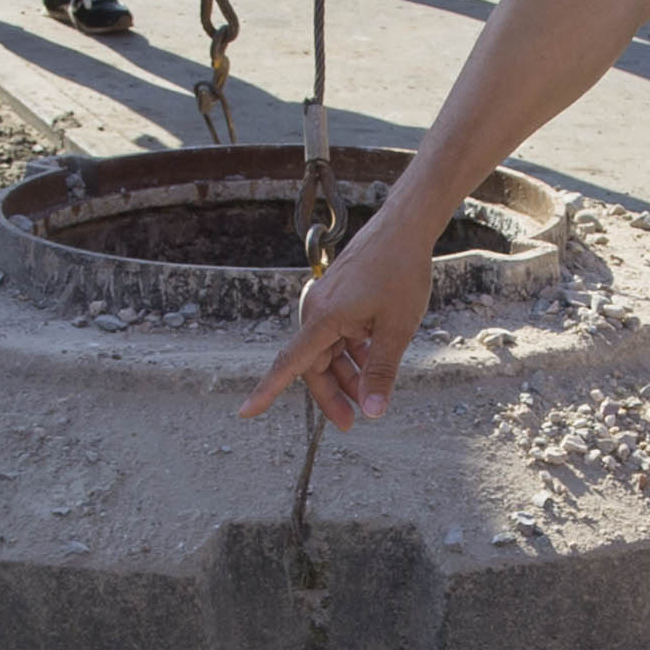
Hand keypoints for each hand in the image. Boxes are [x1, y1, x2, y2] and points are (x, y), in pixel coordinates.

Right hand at [242, 211, 435, 427]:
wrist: (403, 228)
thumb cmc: (400, 272)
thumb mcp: (396, 329)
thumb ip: (381, 372)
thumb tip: (372, 412)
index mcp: (324, 318)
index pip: (289, 364)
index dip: (267, 391)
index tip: (245, 412)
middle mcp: (317, 311)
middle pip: (313, 365)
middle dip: (332, 394)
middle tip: (352, 421)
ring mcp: (326, 304)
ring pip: (328, 352)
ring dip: (347, 375)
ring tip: (372, 394)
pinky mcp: (337, 299)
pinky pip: (338, 336)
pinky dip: (353, 353)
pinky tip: (374, 362)